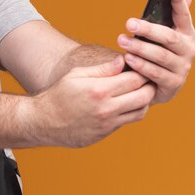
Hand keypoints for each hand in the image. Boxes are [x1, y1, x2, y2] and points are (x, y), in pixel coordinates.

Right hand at [32, 56, 155, 147]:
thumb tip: (123, 61)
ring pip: (141, 111)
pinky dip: (131, 111)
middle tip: (145, 78)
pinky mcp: (106, 133)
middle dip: (149, 85)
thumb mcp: (76, 75)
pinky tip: (125, 102)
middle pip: (144, 96)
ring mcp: (108, 123)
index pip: (135, 79)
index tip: (140, 66)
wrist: (45, 121)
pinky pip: (128, 121)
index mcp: (99, 90)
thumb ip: (102, 69)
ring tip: (137, 90)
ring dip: (144, 100)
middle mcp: (106, 108)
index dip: (142, 70)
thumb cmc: (59, 94)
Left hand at [117, 0, 194, 103]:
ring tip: (122, 41)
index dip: (179, 0)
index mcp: (186, 34)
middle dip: (147, 29)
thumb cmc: (157, 52)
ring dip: (140, 48)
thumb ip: (168, 15)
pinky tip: (128, 59)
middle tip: (128, 24)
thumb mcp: (160, 34)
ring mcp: (183, 68)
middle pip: (168, 37)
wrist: (156, 85)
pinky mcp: (173, 84)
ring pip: (160, 56)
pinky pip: (156, 73)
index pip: (184, 14)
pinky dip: (141, 65)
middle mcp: (188, 50)